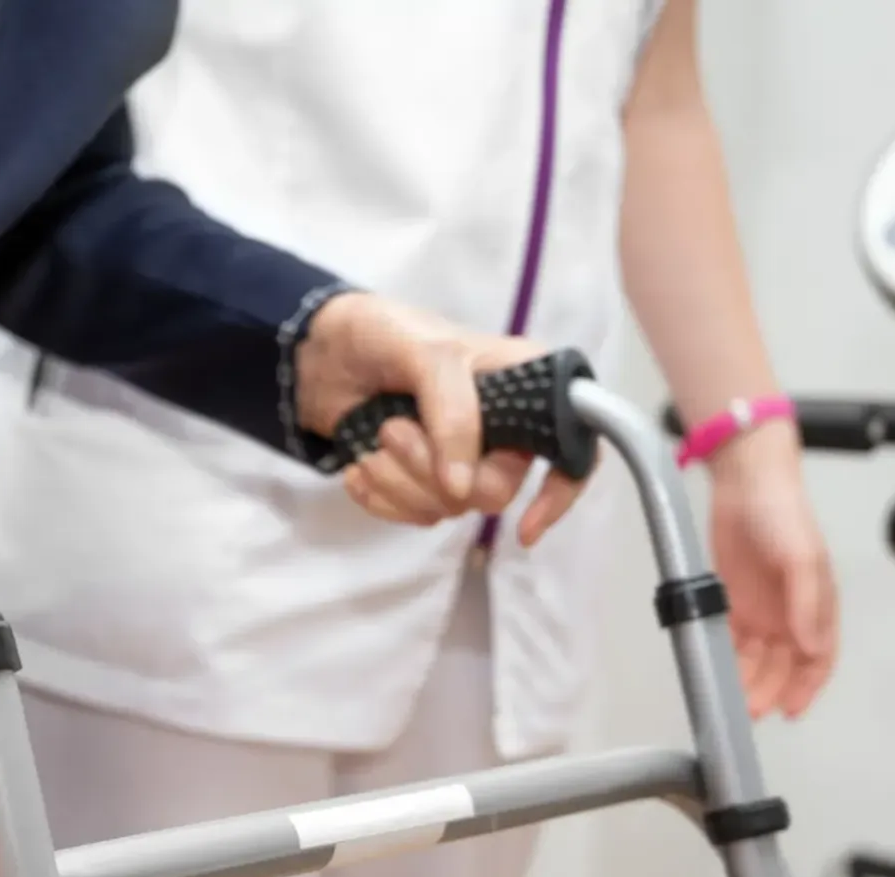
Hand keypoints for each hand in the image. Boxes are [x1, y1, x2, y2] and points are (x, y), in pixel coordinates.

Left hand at [296, 292, 583, 544]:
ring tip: (374, 441)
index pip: (573, 448)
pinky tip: (360, 467)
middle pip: (494, 492)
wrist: (321, 353)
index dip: (561, 493)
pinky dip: (381, 497)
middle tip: (395, 431)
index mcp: (525, 385)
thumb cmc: (382, 333)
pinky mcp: (423, 481)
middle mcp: (503, 428)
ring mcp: (463, 459)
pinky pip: (415, 516)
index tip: (528, 525)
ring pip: (451, 508)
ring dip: (400, 482)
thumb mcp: (426, 352)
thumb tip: (463, 487)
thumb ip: (454, 414)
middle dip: (435, 471)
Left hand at [707, 422, 838, 718]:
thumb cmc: (784, 517)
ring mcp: (760, 608)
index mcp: (816, 606)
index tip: (793, 710)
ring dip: (748, 680)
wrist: (745, 484)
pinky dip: (727, 657)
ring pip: (756, 657)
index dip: (809, 686)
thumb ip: (808, 604)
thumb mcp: (803, 559)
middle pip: (784, 664)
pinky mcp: (731, 600)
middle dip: (771, 689)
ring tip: (733, 700)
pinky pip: (730, 638)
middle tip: (751, 710)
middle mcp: (790, 613)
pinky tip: (718, 672)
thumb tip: (810, 647)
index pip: (819, 657)